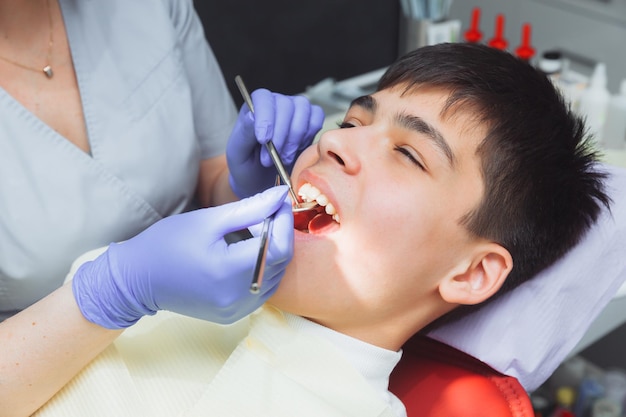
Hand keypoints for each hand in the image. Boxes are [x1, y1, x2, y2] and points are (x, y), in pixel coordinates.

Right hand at [72, 186, 293, 328]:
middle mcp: (237, 297)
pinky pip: (263, 289)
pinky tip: (246, 254)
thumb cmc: (168, 244)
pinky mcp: (234, 315)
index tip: (279, 202)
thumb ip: (250, 209)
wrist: (139, 279)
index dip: (284, 222)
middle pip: (280, 263)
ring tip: (253, 233)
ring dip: (272, 251)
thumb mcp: (208, 220)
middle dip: (279, 234)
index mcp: (229, 272)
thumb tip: (280, 196)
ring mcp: (237, 310)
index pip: (279, 247)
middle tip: (265, 214)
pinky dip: (263, 269)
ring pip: (274, 276)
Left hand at [227, 88, 324, 197]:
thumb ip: (244, 134)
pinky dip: (309, 135)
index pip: (262, 98)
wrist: (261, 181)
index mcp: (254, 107)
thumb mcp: (237, 154)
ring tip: (284, 158)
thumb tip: (251, 115)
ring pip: (303, 109)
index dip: (265, 117)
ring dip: (295, 138)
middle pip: (286, 105)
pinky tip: (297, 150)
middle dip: (281, 136)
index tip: (263, 140)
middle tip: (271, 160)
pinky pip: (316, 118)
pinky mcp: (310, 121)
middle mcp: (276, 104)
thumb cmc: (247, 166)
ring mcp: (294, 110)